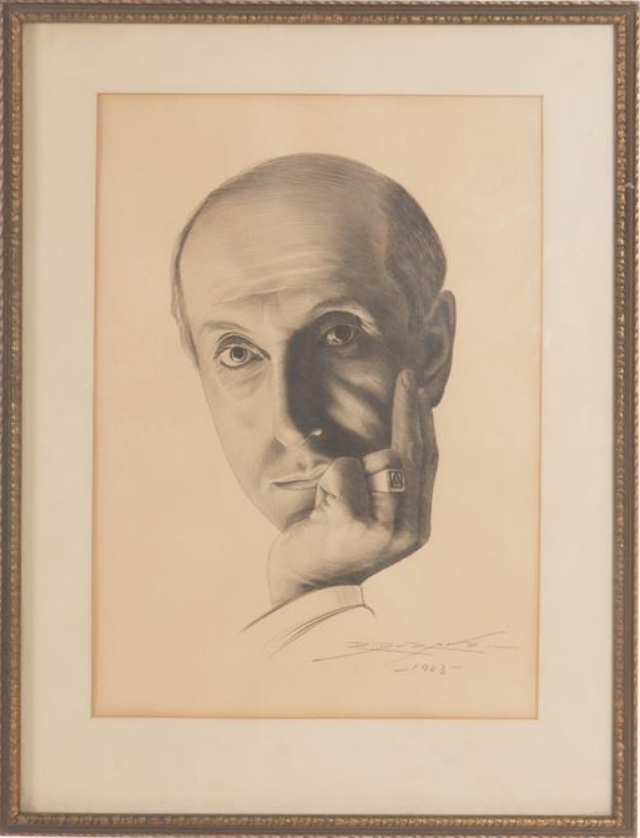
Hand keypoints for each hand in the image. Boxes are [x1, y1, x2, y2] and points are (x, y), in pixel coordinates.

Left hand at [267, 368, 438, 607]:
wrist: (304, 589)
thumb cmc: (331, 541)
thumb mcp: (368, 516)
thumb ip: (385, 486)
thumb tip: (393, 442)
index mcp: (416, 524)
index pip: (426, 461)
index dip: (423, 423)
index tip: (418, 389)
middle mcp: (409, 528)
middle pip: (409, 453)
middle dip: (407, 410)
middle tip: (405, 375)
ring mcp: (386, 530)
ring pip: (375, 461)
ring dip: (345, 472)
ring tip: (331, 507)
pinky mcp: (358, 528)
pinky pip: (343, 473)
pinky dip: (326, 485)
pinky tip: (320, 515)